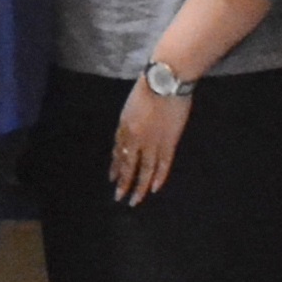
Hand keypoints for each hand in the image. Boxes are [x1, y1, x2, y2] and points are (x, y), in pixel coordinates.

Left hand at [107, 74, 191, 204]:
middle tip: (118, 197)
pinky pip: (163, 164)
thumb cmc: (149, 85)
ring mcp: (152, 142)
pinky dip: (159, 177)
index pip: (117, 151)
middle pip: (127, 164)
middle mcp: (134, 138)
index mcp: (124, 126)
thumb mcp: (131, 104)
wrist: (165, 80)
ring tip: (134, 200)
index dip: (115, 166)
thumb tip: (131, 133)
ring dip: (139, 186)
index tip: (112, 178)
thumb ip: (130, 121)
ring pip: (144, 169)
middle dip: (123, 181)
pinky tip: (154, 189)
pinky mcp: (169, 142)